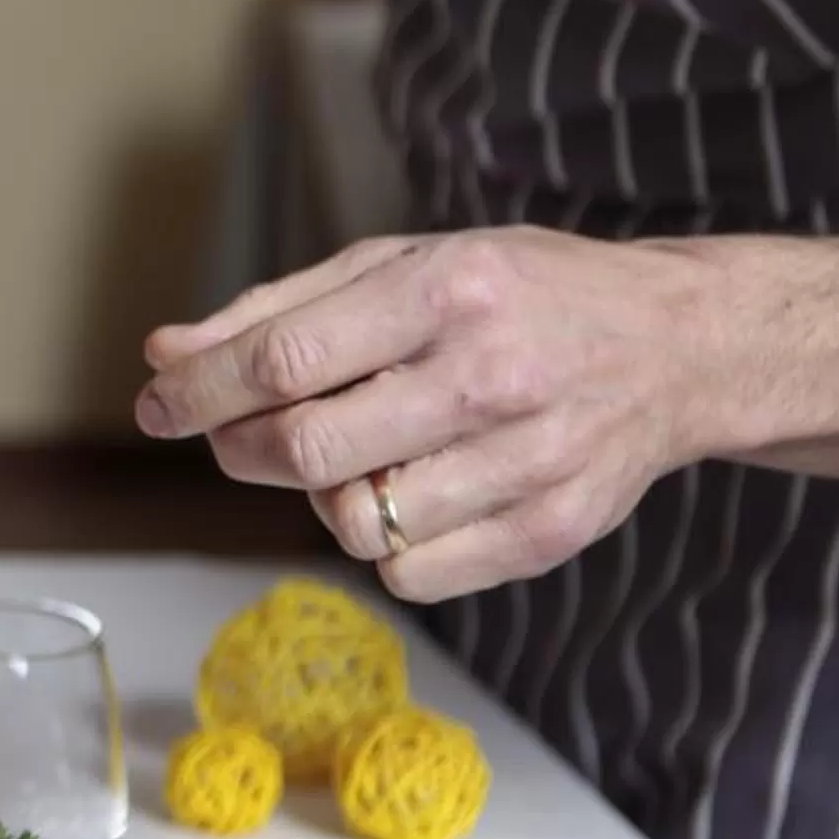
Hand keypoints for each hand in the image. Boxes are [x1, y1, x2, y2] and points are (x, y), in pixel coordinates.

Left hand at [134, 228, 728, 600]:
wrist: (680, 345)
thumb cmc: (517, 297)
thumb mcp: (402, 266)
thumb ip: (278, 311)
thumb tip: (165, 354)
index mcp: (448, 290)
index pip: (284, 360)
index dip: (200, 393)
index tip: (158, 406)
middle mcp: (492, 374)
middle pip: (309, 450)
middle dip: (240, 450)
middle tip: (235, 437)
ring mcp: (530, 458)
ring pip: (354, 520)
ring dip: (323, 496)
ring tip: (353, 455)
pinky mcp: (554, 529)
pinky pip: (410, 572)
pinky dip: (385, 546)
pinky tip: (412, 495)